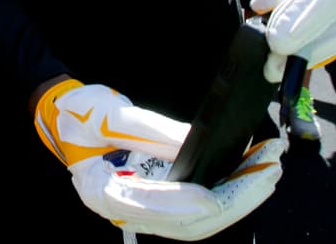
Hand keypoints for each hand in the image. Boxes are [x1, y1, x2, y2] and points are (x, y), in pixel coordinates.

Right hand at [34, 80, 282, 239]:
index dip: (181, 203)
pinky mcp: (160, 201)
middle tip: (266, 171)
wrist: (67, 120)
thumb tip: (193, 140)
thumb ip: (148, 130)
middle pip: (186, 223)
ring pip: (200, 221)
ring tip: (269, 169)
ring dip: (238, 197)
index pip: (147, 206)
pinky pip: (198, 207)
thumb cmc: (80, 114)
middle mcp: (125, 210)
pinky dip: (228, 192)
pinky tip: (249, 173)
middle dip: (231, 199)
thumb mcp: (108, 113)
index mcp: (102, 191)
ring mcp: (145, 210)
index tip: (213, 195)